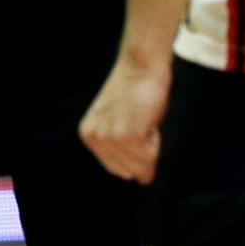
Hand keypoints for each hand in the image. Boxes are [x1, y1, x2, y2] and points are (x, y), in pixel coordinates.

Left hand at [79, 54, 171, 183]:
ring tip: (144, 119)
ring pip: (140, 166)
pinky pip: (150, 157)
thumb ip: (126, 150)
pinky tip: (148, 120)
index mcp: (89, 135)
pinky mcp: (128, 135)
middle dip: (142, 153)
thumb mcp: (122, 122)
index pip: (116, 168)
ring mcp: (110, 137)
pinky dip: (156, 141)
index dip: (134, 155)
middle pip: (127, 172)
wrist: (141, 65)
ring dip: (150, 147)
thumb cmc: (136, 90)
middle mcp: (95, 138)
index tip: (136, 127)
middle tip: (142, 122)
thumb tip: (143, 180)